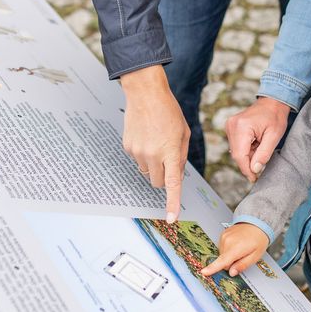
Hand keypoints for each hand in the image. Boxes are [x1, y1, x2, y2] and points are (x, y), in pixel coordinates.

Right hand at [119, 65, 188, 222]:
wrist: (145, 93)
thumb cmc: (168, 111)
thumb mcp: (183, 132)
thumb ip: (181, 156)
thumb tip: (175, 174)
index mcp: (170, 151)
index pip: (172, 184)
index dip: (172, 203)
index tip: (171, 218)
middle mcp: (152, 154)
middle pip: (158, 182)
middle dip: (164, 177)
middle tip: (167, 160)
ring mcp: (137, 151)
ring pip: (146, 171)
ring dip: (153, 164)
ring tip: (155, 141)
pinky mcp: (127, 146)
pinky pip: (137, 159)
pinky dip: (142, 153)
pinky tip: (145, 135)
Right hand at [200, 223, 270, 277]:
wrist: (257, 223)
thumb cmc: (258, 239)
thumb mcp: (255, 256)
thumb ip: (242, 265)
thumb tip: (232, 273)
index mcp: (235, 248)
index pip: (222, 261)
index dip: (212, 268)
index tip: (204, 272)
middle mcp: (227, 241)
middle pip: (223, 261)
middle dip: (231, 262)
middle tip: (242, 256)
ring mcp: (224, 237)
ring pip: (222, 254)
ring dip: (229, 255)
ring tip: (240, 248)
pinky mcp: (222, 234)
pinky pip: (222, 247)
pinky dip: (228, 248)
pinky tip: (237, 244)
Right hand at [225, 97, 291, 182]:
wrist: (272, 102)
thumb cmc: (275, 116)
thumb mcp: (274, 136)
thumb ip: (264, 154)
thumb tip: (255, 169)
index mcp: (241, 127)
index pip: (239, 155)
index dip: (246, 170)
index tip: (254, 178)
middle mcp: (232, 125)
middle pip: (236, 154)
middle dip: (248, 162)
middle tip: (262, 163)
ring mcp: (229, 125)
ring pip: (236, 151)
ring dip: (247, 155)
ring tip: (261, 146)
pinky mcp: (231, 127)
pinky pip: (236, 145)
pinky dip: (245, 149)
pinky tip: (256, 144)